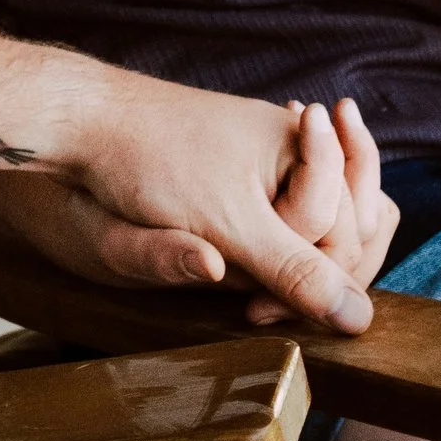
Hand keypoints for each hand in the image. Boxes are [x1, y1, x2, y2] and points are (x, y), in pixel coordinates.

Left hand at [52, 72, 381, 332]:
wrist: (81, 120)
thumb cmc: (151, 162)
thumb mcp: (230, 228)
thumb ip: (296, 272)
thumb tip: (360, 320)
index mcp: (303, 144)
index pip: (350, 233)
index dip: (316, 285)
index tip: (259, 310)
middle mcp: (289, 141)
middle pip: (341, 226)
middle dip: (309, 274)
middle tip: (254, 306)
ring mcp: (260, 151)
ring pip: (309, 223)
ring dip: (289, 263)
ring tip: (249, 295)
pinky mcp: (232, 166)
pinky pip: (274, 213)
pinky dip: (264, 247)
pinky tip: (237, 270)